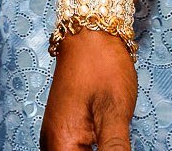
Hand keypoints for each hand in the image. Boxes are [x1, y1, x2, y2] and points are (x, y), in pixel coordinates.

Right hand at [41, 31, 137, 149]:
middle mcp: (54, 142)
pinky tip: (109, 144)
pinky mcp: (66, 128)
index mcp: (62, 143)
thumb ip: (115, 150)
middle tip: (117, 140)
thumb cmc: (102, 65)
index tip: (116, 146)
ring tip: (115, 139)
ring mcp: (58, 135)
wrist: (91, 32)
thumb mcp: (115, 113)